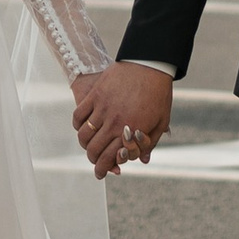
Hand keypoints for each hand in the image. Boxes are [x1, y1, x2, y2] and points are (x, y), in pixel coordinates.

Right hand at [72, 61, 173, 177]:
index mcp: (130, 132)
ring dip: (84, 144)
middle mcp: (114, 123)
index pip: (109, 158)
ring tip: (89, 145)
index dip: (102, 169)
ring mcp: (102, 108)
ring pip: (83, 135)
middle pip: (93, 150)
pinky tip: (83, 127)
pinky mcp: (95, 95)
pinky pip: (78, 115)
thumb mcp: (161, 121)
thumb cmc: (159, 94)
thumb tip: (142, 160)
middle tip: (95, 162)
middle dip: (93, 161)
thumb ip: (150, 142)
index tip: (100, 174)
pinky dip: (77, 124)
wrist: (150, 64)